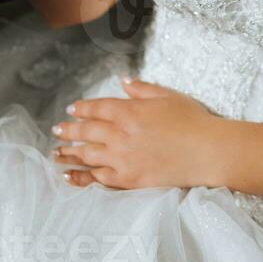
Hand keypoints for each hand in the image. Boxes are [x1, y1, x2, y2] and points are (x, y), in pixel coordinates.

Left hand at [51, 78, 225, 189]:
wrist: (206, 151)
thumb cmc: (192, 120)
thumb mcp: (168, 96)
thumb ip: (142, 89)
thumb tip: (123, 82)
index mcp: (130, 111)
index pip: (98, 108)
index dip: (82, 108)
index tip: (71, 109)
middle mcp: (121, 135)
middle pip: (88, 131)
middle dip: (69, 130)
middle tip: (57, 130)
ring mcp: (122, 159)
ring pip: (88, 155)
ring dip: (69, 152)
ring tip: (56, 152)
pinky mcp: (128, 180)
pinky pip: (98, 179)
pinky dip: (81, 176)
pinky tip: (70, 175)